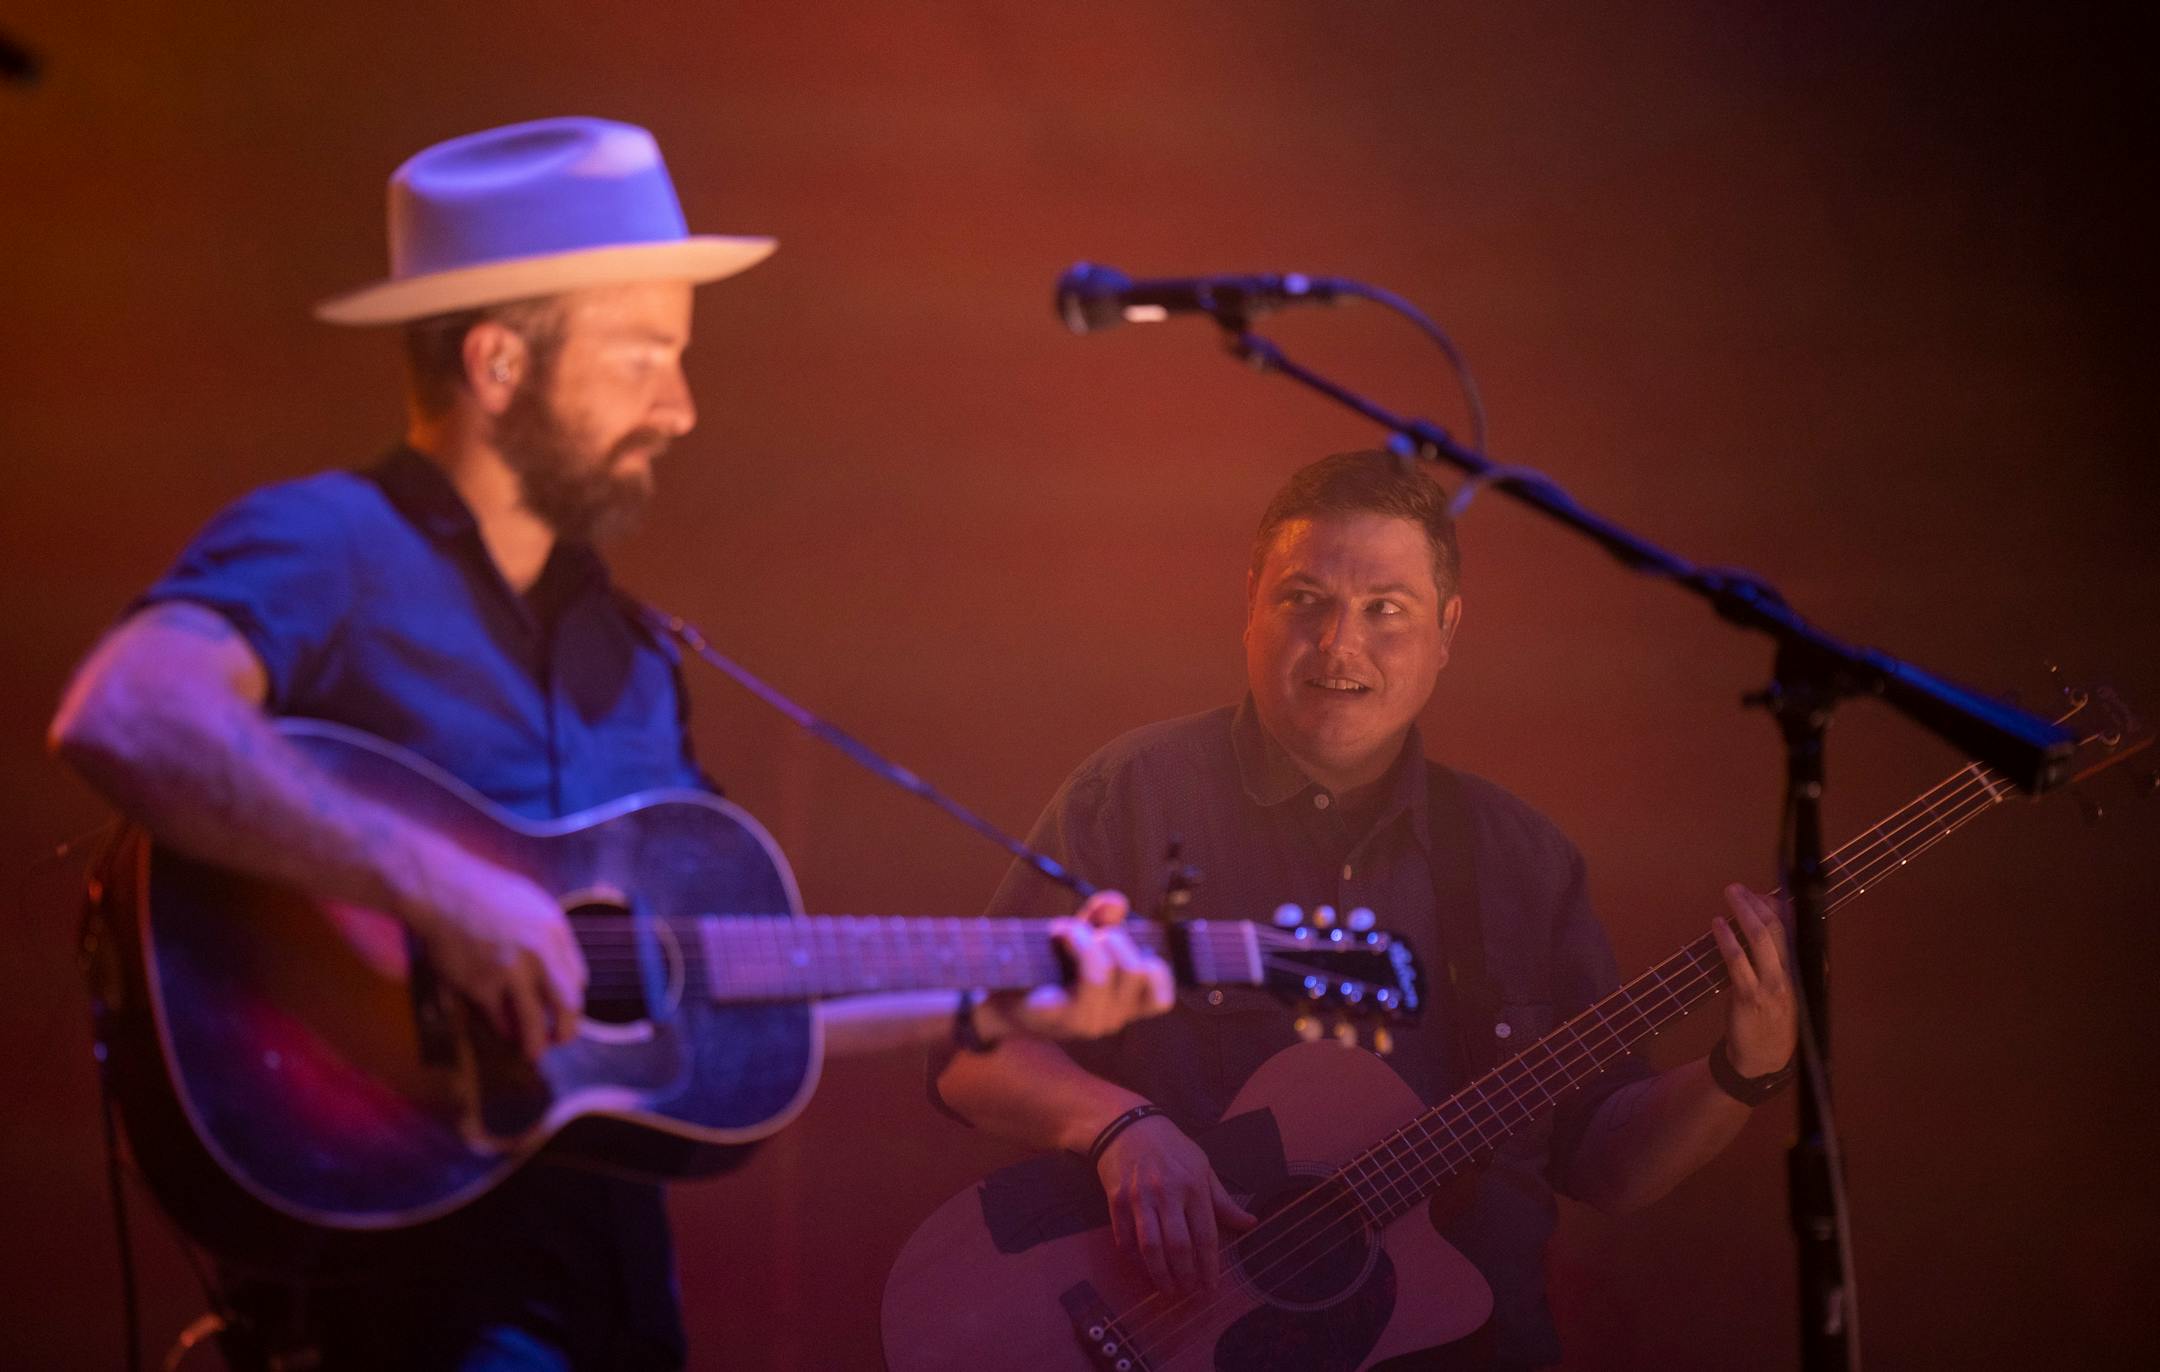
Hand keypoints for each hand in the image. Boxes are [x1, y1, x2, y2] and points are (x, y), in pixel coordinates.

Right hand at [408, 855, 586, 1061]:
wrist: (440, 890)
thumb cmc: (485, 893)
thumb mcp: (532, 903)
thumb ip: (549, 935)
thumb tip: (561, 967)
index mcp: (555, 931)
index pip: (578, 979)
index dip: (571, 998)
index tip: (563, 1006)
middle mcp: (540, 954)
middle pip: (568, 1006)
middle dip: (568, 1029)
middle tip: (561, 1039)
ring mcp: (510, 973)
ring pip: (534, 1023)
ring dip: (537, 1044)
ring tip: (534, 1052)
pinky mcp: (480, 986)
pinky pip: (499, 1020)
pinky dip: (504, 1031)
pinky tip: (505, 1033)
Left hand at [978, 890, 1173, 1041]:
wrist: (996, 998)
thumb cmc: (1044, 970)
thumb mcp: (1079, 941)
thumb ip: (1101, 921)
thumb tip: (1117, 902)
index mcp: (1121, 1008)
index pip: (1160, 1000)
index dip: (1154, 967)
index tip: (1124, 947)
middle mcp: (1110, 1020)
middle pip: (1137, 971)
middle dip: (1115, 939)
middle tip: (1089, 932)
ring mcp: (1085, 1022)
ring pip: (1109, 973)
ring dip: (1088, 939)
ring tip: (1068, 931)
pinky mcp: (1057, 1016)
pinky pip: (1085, 979)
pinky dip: (1076, 945)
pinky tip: (1058, 936)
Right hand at [1097, 1114, 1256, 1294]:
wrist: (1126, 1124)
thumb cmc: (1170, 1146)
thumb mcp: (1202, 1166)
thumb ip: (1223, 1200)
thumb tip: (1250, 1223)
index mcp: (1193, 1186)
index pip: (1205, 1234)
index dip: (1209, 1265)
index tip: (1212, 1288)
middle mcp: (1168, 1193)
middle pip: (1178, 1245)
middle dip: (1185, 1275)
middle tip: (1188, 1292)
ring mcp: (1140, 1197)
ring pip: (1150, 1246)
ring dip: (1159, 1274)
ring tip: (1168, 1289)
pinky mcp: (1116, 1199)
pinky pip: (1124, 1236)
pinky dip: (1132, 1256)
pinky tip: (1141, 1266)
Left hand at [1712, 883, 1795, 1076]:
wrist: (1762, 1061)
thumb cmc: (1770, 1022)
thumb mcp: (1781, 991)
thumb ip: (1775, 963)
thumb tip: (1760, 930)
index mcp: (1798, 973)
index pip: (1792, 931)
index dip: (1776, 907)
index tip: (1760, 893)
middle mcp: (1789, 975)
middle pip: (1777, 929)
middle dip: (1757, 903)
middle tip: (1737, 888)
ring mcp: (1771, 986)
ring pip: (1761, 939)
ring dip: (1744, 912)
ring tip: (1730, 894)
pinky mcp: (1749, 996)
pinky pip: (1738, 961)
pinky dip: (1728, 939)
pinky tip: (1718, 924)